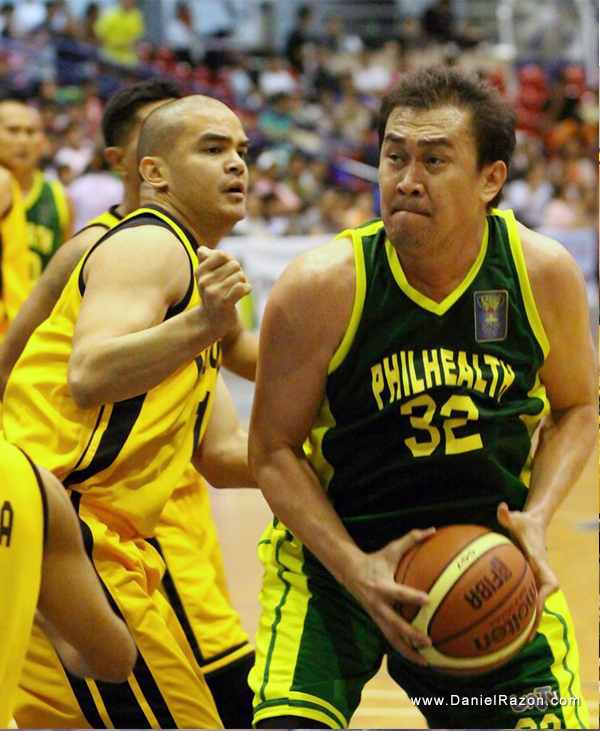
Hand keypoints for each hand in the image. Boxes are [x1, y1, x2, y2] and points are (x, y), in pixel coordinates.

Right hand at [195, 247, 251, 338]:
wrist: (211, 321)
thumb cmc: (213, 295)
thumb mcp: (206, 277)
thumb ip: (206, 260)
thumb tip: (203, 250)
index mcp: (200, 272)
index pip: (222, 254)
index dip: (230, 261)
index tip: (228, 272)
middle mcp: (204, 282)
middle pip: (234, 265)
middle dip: (238, 273)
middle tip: (234, 284)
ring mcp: (213, 293)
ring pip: (240, 276)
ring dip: (243, 282)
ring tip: (237, 291)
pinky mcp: (224, 304)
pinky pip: (241, 287)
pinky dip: (247, 289)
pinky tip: (244, 293)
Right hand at [343, 528, 435, 664]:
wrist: (350, 573)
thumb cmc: (375, 560)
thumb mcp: (391, 549)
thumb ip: (411, 539)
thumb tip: (433, 530)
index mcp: (382, 586)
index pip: (398, 593)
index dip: (411, 597)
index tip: (427, 600)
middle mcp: (379, 605)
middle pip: (395, 624)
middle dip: (411, 634)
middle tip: (429, 640)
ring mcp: (377, 616)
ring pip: (392, 639)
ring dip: (408, 651)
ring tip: (426, 662)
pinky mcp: (377, 623)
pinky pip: (391, 640)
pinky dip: (404, 650)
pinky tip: (419, 659)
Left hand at [497, 502, 558, 638]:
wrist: (534, 524)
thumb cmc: (523, 523)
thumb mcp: (516, 518)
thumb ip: (508, 515)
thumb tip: (501, 508)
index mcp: (539, 562)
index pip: (548, 583)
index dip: (543, 597)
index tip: (535, 609)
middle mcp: (541, 573)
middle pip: (544, 601)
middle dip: (536, 618)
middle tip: (525, 637)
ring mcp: (536, 579)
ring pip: (537, 604)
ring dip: (529, 622)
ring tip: (516, 641)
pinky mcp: (529, 581)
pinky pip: (527, 599)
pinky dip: (520, 612)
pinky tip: (505, 624)